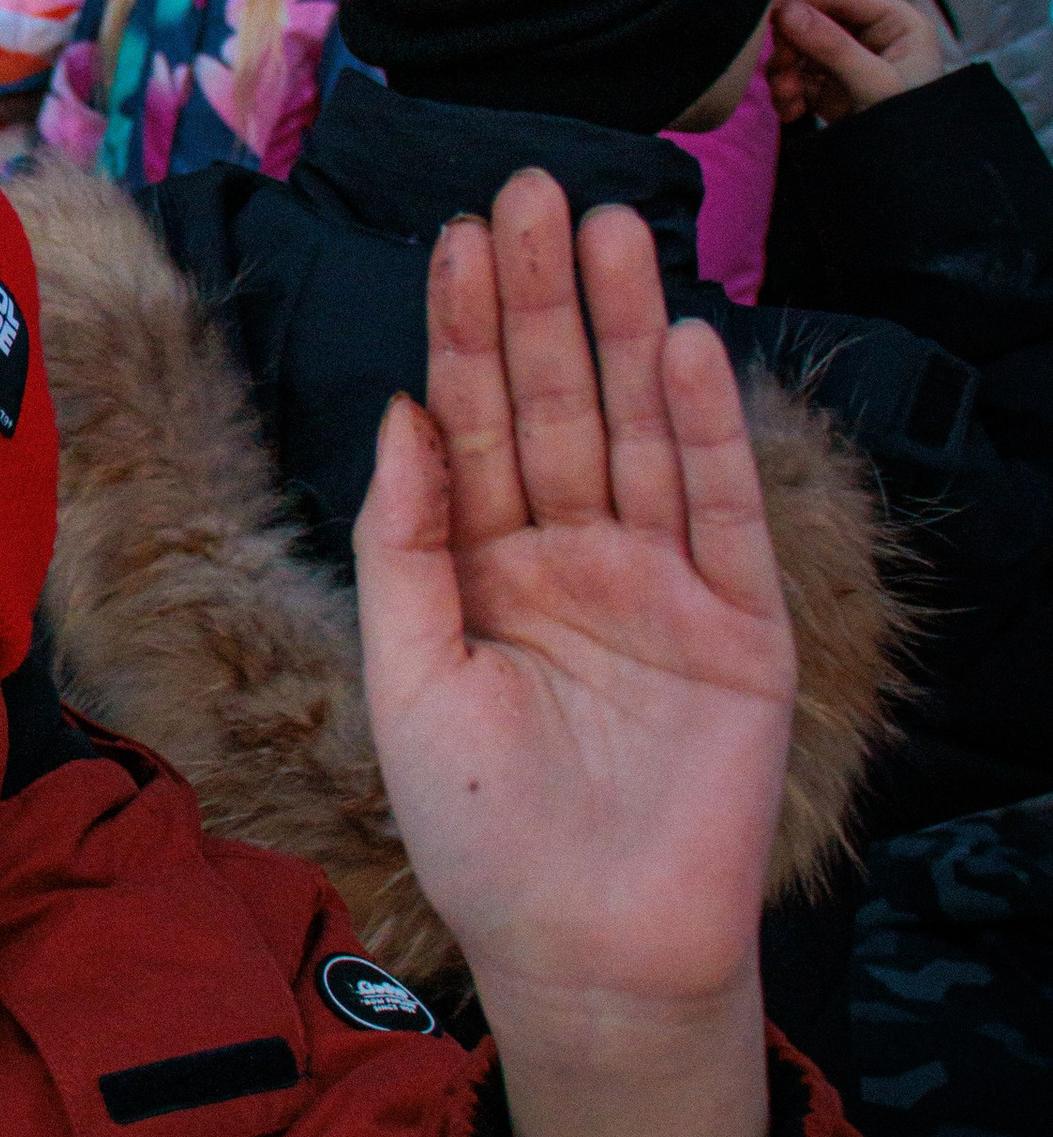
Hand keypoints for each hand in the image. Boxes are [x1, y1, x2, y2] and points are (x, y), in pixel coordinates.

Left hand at [354, 176, 789, 1136]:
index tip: (455, 236)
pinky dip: (701, 431)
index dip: (462, 332)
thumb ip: (405, 546)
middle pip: (555, 405)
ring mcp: (659, 586)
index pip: (468, 426)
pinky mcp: (737, 626)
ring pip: (636, 432)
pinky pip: (719, 509)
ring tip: (612, 229)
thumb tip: (398, 411)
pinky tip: (680, 346)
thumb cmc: (480, 834)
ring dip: (624, 332)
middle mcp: (571, 560)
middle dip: (543, 300)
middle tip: (534, 190)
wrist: (587, 946)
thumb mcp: (409, 682)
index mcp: (483, 571)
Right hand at [767, 0, 948, 123]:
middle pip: (814, 21)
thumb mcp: (873, 84)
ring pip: (801, 51)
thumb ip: (831, 46)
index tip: (769, 13)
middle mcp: (872, 36)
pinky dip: (788, 94)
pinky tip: (790, 112)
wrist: (912, 180)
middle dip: (791, 46)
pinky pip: (799, 80)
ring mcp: (850, 63)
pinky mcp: (833, 91)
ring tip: (786, 98)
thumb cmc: (909, 127)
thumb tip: (786, 11)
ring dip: (785, 73)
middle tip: (780, 70)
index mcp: (896, 21)